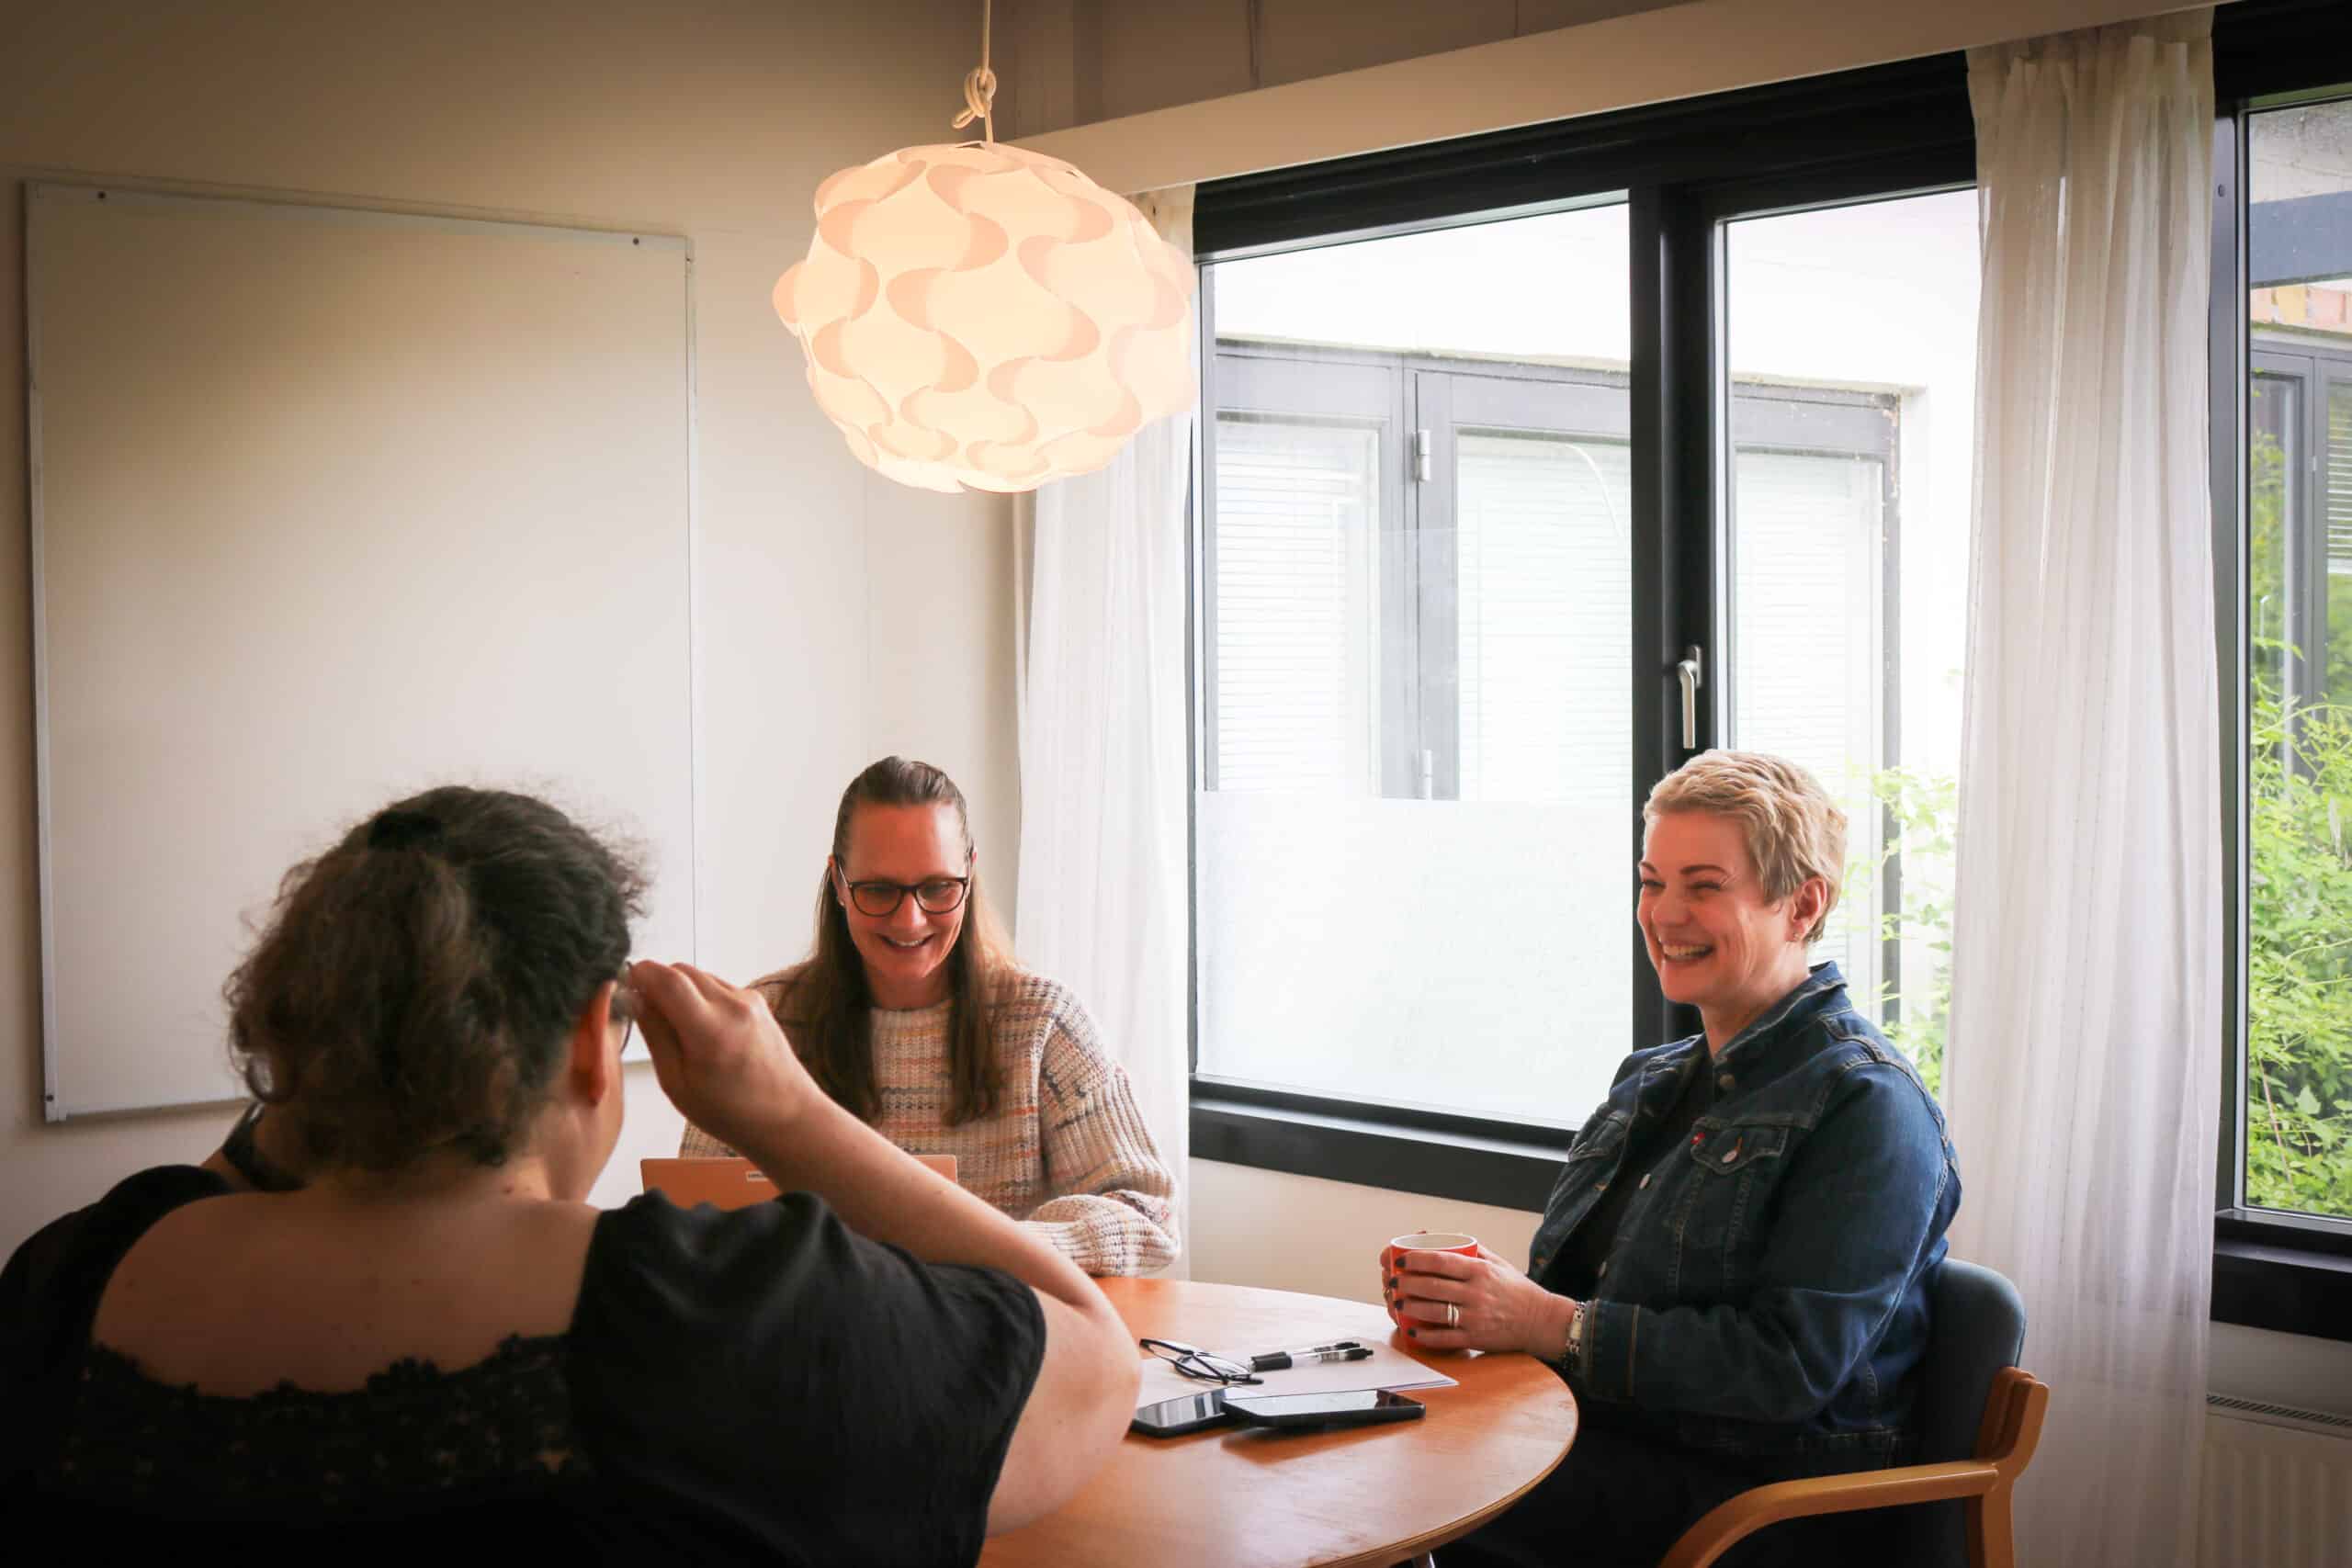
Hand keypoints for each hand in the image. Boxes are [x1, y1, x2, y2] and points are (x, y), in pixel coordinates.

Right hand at [629, 960, 825, 1148]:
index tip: (625, 985)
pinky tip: (701, 1030)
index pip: (667, 978)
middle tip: (646, 1012)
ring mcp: (750, 1000)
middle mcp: (734, 1006)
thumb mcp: (677, 1083)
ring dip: (679, 991)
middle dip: (657, 983)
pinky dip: (701, 998)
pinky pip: (718, 986)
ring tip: (677, 1029)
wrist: (786, 1116)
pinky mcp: (758, 1001)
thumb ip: (655, 1035)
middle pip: (682, 970)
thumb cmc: (730, 1112)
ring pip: (700, 976)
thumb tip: (636, 998)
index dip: (640, 974)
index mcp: (710, 1030)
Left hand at [1385, 1243, 1566, 1356]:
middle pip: (1432, 1287)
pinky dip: (1425, 1336)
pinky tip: (1412, 1331)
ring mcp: (1475, 1318)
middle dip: (1405, 1284)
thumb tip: (1446, 1237)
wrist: (1542, 1321)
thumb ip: (1473, 1250)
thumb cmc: (1518, 1290)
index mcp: (1480, 1271)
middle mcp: (1476, 1293)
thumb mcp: (1499, 1264)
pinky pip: (1445, 1338)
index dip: (1416, 1260)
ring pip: (1433, 1312)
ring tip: (1396, 1302)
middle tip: (1391, 1282)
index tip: (1400, 1259)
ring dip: (1410, 1307)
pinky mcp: (1476, 1339)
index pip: (1441, 1262)